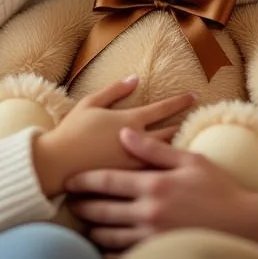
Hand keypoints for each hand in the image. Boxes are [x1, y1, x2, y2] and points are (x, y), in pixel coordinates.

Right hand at [32, 76, 195, 196]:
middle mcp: (137, 142)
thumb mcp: (90, 103)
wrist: (56, 165)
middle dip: (185, 125)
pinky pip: (153, 172)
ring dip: (178, 148)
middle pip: (170, 132)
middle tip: (201, 121)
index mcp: (129, 121)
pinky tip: (173, 168)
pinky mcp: (128, 180)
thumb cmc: (71, 132)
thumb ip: (115, 90)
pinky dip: (165, 167)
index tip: (195, 95)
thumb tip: (136, 78)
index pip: (162, 108)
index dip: (180, 101)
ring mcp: (134, 163)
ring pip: (165, 155)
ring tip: (191, 144)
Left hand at [65, 127, 257, 258]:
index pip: (107, 182)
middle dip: (83, 206)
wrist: (244, 224)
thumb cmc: (218, 188)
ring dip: (93, 230)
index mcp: (154, 185)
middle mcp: (148, 212)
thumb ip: (154, 149)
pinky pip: (122, 257)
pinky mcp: (157, 253)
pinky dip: (108, 253)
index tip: (70, 180)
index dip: (84, 181)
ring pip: (108, 236)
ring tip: (85, 224)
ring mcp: (151, 237)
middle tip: (71, 202)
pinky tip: (103, 248)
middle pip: (102, 210)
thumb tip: (124, 132)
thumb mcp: (189, 160)